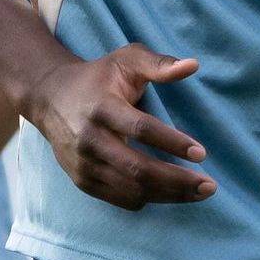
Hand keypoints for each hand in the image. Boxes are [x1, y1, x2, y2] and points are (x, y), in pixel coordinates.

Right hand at [2, 38, 216, 208]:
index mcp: (102, 106)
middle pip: (137, 168)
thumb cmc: (98, 77)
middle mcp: (89, 138)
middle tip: (209, 186)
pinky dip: (148, 199)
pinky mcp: (82, 180)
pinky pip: (120, 199)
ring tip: (198, 193)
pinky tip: (170, 194)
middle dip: (177, 181)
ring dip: (168, 195)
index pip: (140, 129)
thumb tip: (194, 65)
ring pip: (131, 189)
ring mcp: (83, 163)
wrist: (49, 97)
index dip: (172, 143)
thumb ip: (159, 63)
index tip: (201, 153)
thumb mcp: (126, 60)